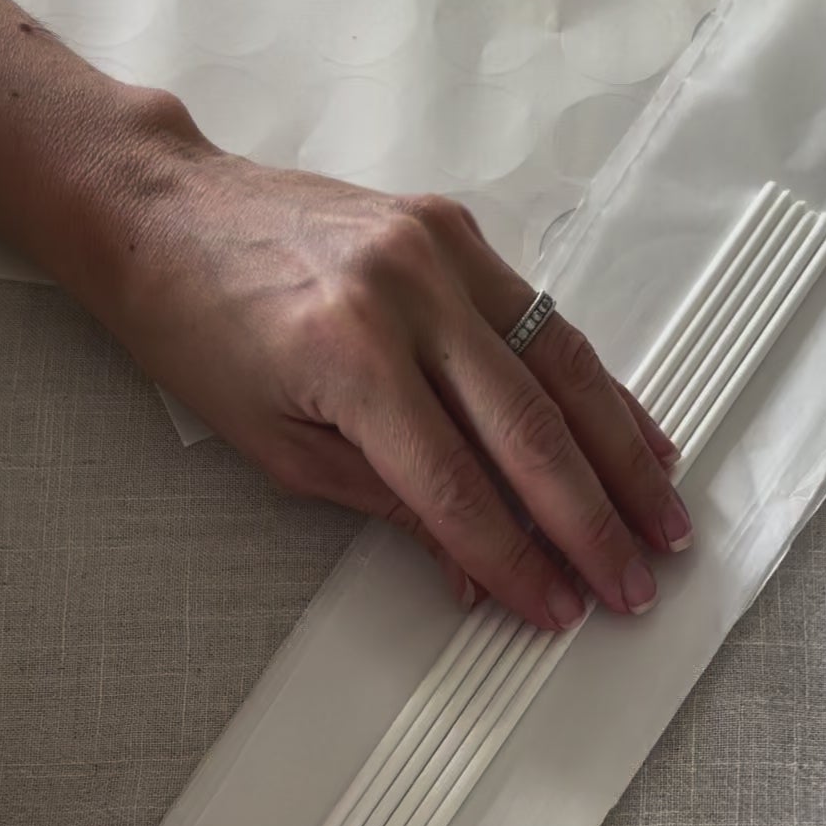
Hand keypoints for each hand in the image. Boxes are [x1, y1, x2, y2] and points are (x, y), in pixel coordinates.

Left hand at [101, 155, 692, 628]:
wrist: (162, 216)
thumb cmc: (197, 331)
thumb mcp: (278, 448)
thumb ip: (388, 505)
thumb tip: (475, 569)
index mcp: (349, 357)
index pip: (458, 486)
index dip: (516, 560)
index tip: (558, 609)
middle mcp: (407, 294)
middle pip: (531, 430)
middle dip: (591, 522)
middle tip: (632, 584)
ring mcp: (440, 252)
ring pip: (561, 368)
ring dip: (623, 455)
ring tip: (662, 523)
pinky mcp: (455, 232)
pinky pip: (545, 321)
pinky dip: (596, 387)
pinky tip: (638, 436)